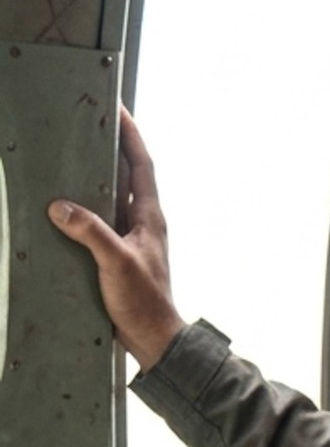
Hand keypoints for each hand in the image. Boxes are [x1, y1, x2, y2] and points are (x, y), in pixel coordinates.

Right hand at [48, 107, 184, 369]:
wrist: (152, 339)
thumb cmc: (145, 302)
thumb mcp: (117, 262)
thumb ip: (91, 232)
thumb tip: (60, 206)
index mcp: (149, 216)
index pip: (141, 164)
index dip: (131, 134)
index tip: (118, 107)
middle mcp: (140, 221)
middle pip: (123, 174)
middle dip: (106, 148)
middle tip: (84, 124)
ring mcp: (127, 237)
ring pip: (107, 197)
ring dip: (90, 178)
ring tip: (66, 156)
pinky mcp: (114, 254)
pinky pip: (95, 222)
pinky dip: (79, 210)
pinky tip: (59, 207)